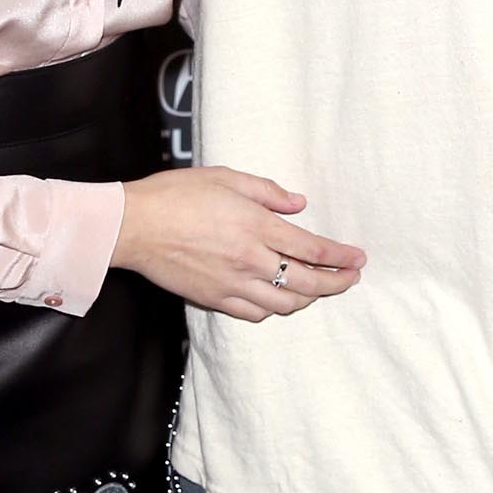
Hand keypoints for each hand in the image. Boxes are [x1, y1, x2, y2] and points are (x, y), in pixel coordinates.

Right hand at [114, 167, 365, 321]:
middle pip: (308, 283)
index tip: (358, 259)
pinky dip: (274, 309)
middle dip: (336, 283)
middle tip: (351, 279)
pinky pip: (255, 314)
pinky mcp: (214, 299)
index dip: (341, 257)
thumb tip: (299, 204)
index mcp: (257, 227)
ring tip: (318, 290)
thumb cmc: (176, 195)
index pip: (313, 248)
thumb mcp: (226, 178)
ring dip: (308, 299)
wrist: (134, 226)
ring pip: (284, 304)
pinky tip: (279, 300)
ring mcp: (233, 284)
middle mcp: (251, 260)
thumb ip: (268, 192)